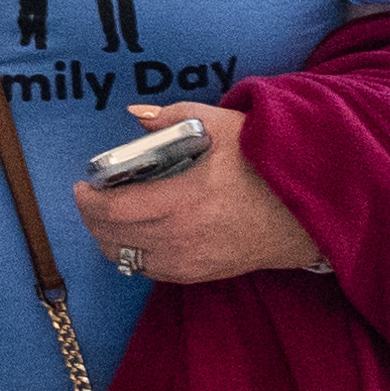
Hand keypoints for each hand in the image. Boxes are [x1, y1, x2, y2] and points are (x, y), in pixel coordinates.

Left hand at [66, 98, 317, 285]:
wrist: (306, 212)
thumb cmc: (264, 164)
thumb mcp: (223, 126)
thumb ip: (173, 116)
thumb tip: (135, 116)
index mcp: (185, 199)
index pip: (115, 210)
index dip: (88, 200)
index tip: (82, 185)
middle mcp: (182, 237)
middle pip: (113, 237)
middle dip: (92, 218)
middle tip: (90, 198)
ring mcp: (190, 261)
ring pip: (127, 259)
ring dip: (109, 238)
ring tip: (109, 216)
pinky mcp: (199, 275)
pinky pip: (150, 270)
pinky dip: (134, 254)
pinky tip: (138, 234)